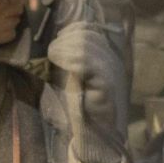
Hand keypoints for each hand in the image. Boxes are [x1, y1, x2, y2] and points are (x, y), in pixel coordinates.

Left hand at [48, 21, 125, 136]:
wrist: (90, 133)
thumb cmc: (78, 106)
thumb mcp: (70, 76)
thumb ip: (68, 59)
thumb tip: (53, 42)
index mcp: (104, 56)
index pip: (89, 29)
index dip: (70, 30)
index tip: (55, 41)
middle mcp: (111, 60)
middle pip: (87, 34)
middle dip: (65, 40)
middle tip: (52, 52)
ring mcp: (111, 71)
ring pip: (86, 45)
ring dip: (64, 48)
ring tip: (52, 57)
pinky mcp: (106, 83)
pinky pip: (87, 62)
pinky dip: (68, 58)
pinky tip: (57, 62)